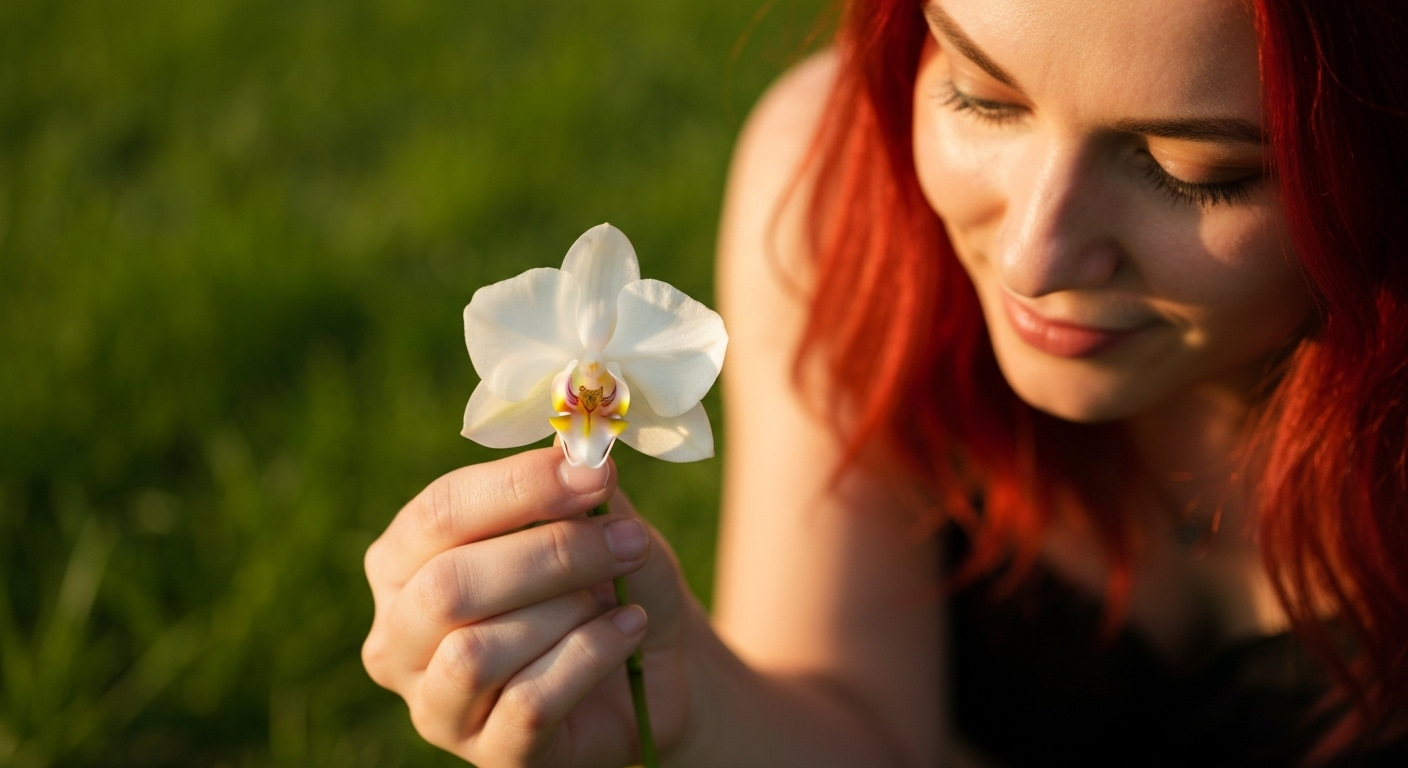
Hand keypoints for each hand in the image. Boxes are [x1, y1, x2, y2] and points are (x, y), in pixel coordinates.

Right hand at [361, 447, 702, 766]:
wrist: (653, 667)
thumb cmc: (602, 580)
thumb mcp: (593, 521)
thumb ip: (576, 487)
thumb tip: (581, 451)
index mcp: (403, 561)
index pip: (438, 513)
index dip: (519, 488)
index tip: (596, 473)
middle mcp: (397, 635)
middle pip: (448, 586)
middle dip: (551, 555)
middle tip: (626, 541)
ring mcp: (434, 704)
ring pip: (477, 652)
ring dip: (568, 611)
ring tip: (622, 596)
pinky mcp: (488, 754)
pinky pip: (528, 703)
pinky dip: (591, 657)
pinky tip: (629, 632)